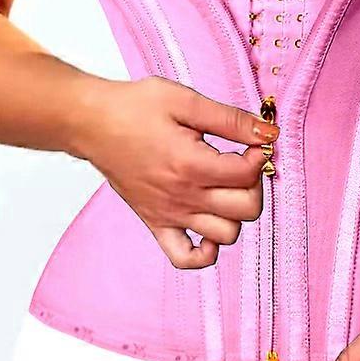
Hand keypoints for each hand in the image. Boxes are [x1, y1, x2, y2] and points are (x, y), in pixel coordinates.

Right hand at [74, 75, 279, 269]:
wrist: (92, 123)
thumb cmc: (135, 107)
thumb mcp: (186, 101)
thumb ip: (230, 120)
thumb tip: (267, 133)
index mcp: (192, 165)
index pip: (248, 174)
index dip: (260, 154)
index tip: (253, 141)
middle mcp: (183, 197)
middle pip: (246, 209)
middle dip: (255, 184)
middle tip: (243, 162)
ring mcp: (169, 215)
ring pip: (226, 235)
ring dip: (236, 212)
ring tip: (225, 186)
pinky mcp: (155, 223)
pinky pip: (185, 258)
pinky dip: (204, 252)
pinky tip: (209, 225)